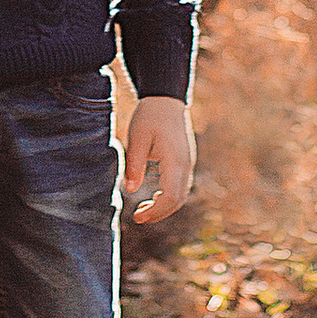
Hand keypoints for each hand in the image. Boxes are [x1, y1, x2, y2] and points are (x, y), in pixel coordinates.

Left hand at [124, 94, 195, 223]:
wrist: (166, 99)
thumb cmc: (149, 116)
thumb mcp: (136, 138)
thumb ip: (134, 164)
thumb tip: (129, 190)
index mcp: (174, 161)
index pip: (171, 196)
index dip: (156, 211)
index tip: (138, 217)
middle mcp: (185, 165)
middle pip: (178, 200)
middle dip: (159, 213)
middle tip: (139, 218)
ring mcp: (188, 163)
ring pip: (181, 195)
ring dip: (164, 206)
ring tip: (143, 210)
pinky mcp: (185, 162)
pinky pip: (181, 186)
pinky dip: (169, 197)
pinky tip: (154, 197)